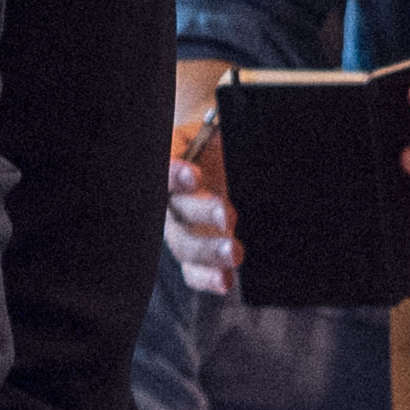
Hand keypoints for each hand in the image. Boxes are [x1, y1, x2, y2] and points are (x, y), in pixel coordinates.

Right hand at [166, 105, 239, 296]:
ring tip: (236, 254)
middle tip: (228, 214)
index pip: (164, 167)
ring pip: (182, 244)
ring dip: (208, 252)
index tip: (194, 176)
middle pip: (174, 210)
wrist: (223, 160)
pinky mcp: (194, 252)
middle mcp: (171, 198)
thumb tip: (246, 129)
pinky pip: (191, 271)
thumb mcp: (226, 131)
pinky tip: (226, 281)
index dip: (173, 174)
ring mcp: (180, 228)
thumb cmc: (224, 143)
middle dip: (200, 212)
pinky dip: (206, 278)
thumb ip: (232, 132)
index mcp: (174, 160)